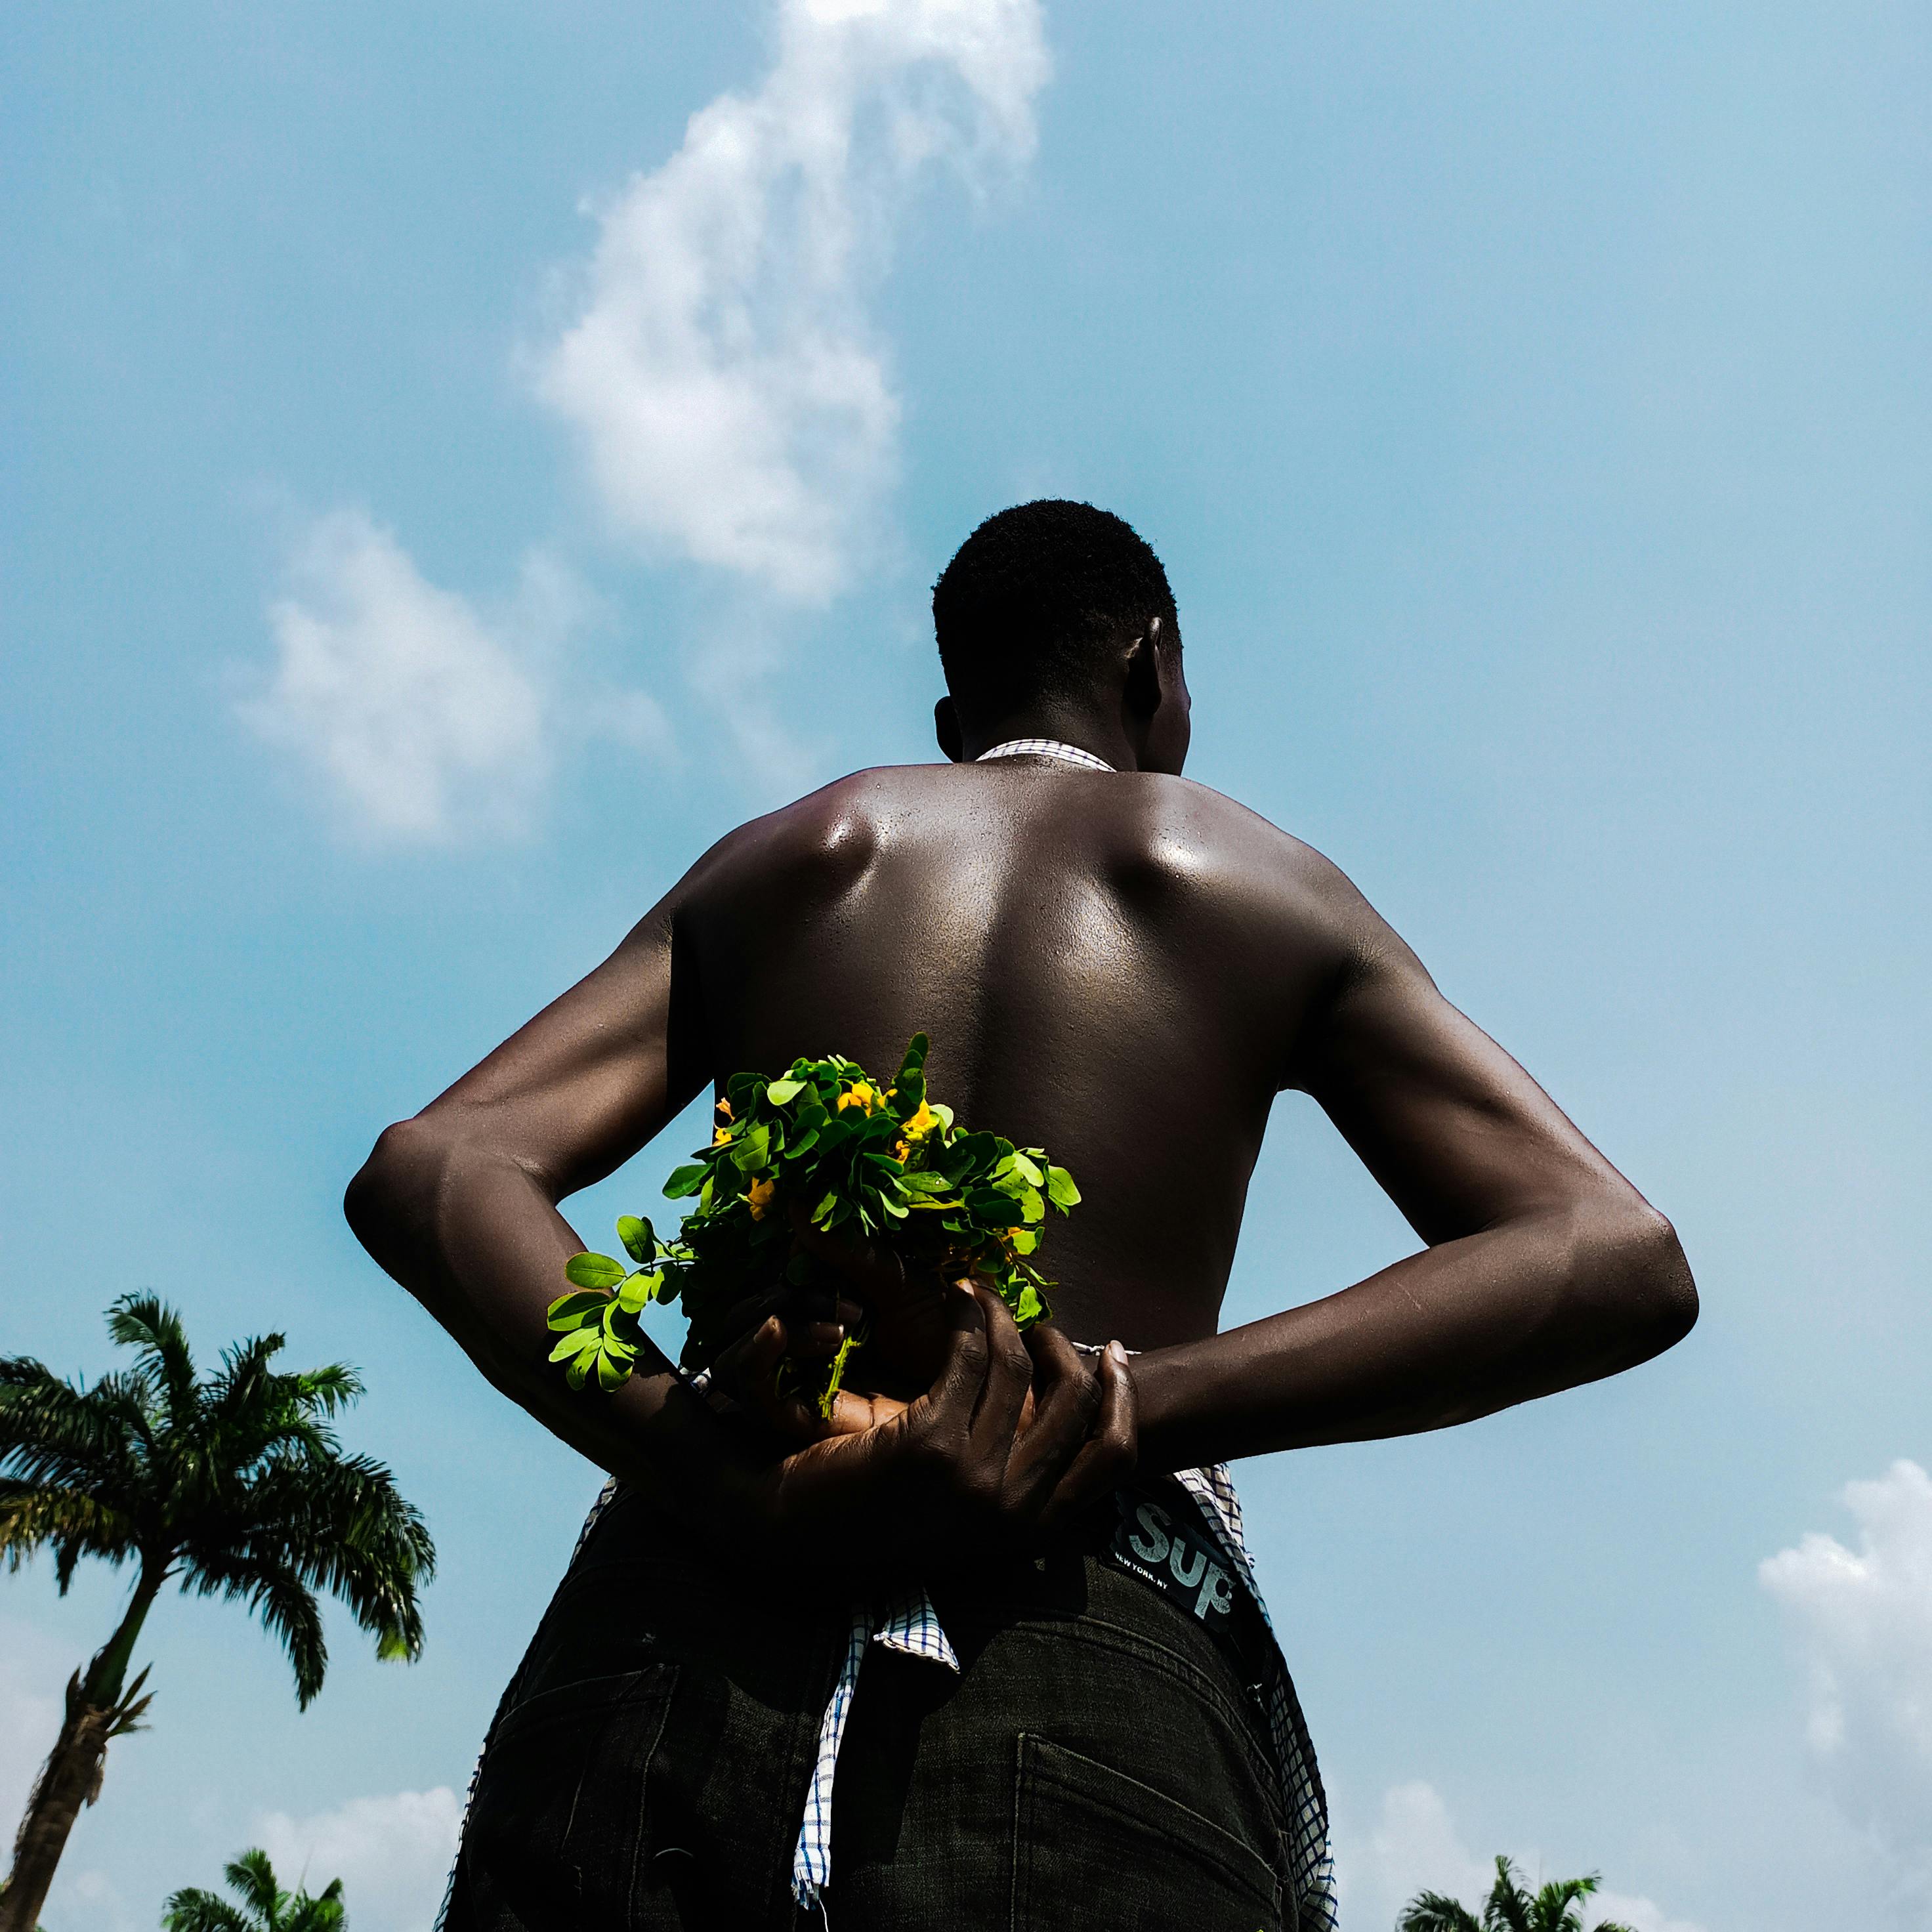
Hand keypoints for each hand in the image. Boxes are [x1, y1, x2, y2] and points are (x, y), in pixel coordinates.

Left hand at [699, 1282, 1136, 1580]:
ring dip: (1006, 1319)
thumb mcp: (961, 1513)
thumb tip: (1064, 1430)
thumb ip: (1013, 1483)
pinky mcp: (928, 1446)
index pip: (1113, 1460)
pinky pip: (970, 1358)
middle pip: (1078, 1406)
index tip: (1113, 1357)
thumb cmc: (871, 1514)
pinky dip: (969, 1316)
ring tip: (983, 1300)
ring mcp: (973, 1480)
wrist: (788, 1528)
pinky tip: (955, 1298)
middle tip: (1041, 1326)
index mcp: (1027, 1532)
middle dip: (1068, 1351)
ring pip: (1019, 1370)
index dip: (1123, 1399)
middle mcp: (1010, 1512)